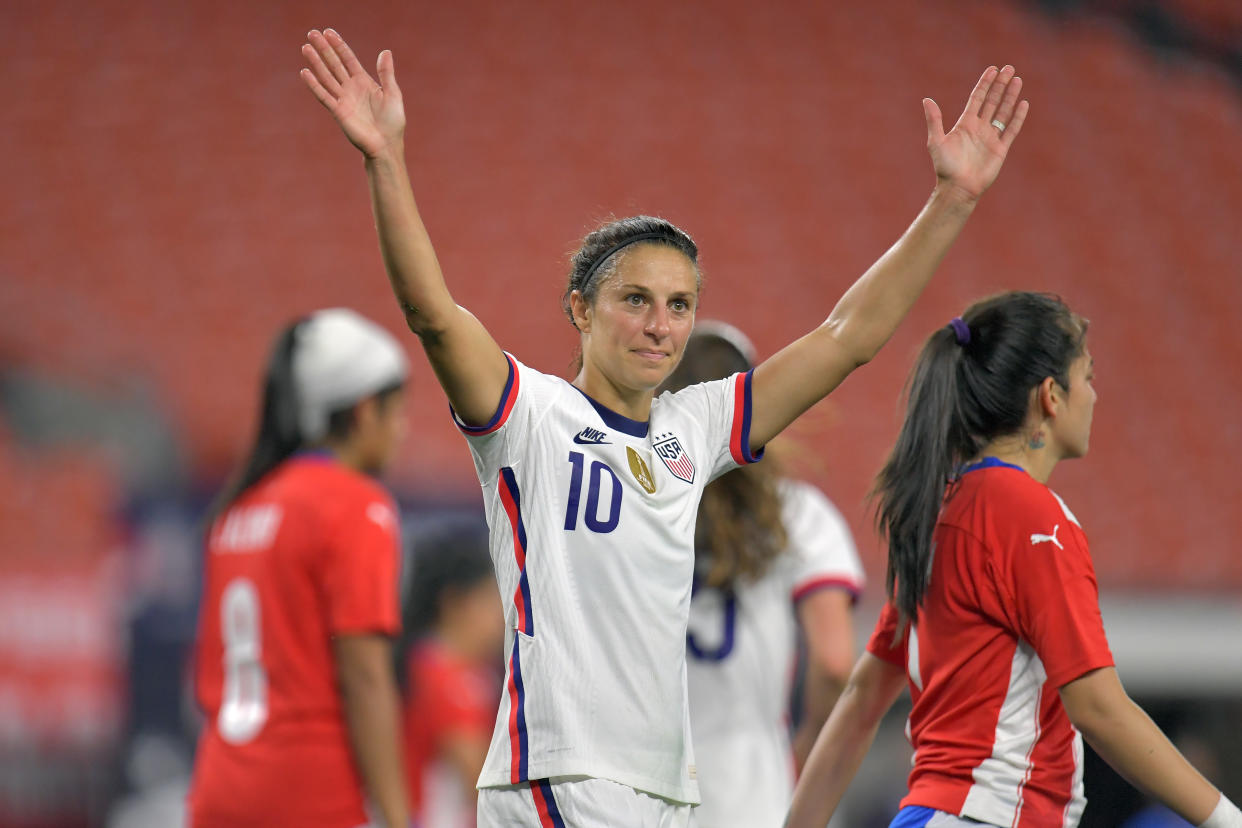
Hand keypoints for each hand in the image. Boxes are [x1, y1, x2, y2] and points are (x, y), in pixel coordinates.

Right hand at [300, 29, 404, 158]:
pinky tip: (305, 72)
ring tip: (305, 47)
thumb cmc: (393, 122)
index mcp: (364, 82)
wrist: (386, 145)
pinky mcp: (338, 112)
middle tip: (312, 33)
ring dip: (316, 62)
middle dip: (324, 49)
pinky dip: (314, 85)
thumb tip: (385, 51)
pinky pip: (324, 96)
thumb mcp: (393, 94)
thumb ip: (386, 73)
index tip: (328, 32)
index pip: (348, 59)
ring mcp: (343, 99)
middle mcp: (351, 88)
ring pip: (326, 77)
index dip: (339, 46)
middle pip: (334, 64)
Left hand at [924, 65, 1027, 200]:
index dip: (985, 83)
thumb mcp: (936, 141)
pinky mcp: (1000, 149)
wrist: (958, 189)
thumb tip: (926, 99)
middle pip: (993, 101)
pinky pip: (1011, 129)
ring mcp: (991, 137)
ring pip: (1004, 112)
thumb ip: (934, 120)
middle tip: (1009, 68)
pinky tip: (1023, 103)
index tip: (993, 69)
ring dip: (1010, 96)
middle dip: (1000, 84)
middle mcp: (979, 128)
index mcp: (965, 124)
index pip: (977, 98)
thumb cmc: (945, 167)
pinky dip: (1017, 116)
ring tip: (1017, 79)